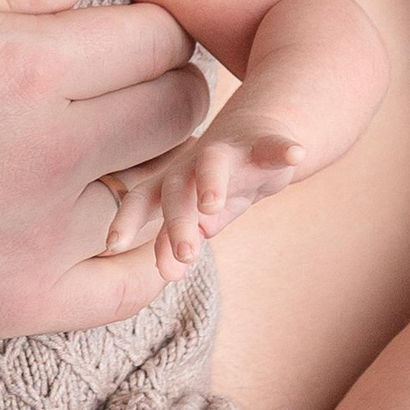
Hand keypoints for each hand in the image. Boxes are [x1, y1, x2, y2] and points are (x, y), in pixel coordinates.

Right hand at [0, 0, 208, 341]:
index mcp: (25, 65)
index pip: (160, 35)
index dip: (142, 25)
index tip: (108, 33)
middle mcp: (53, 154)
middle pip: (178, 108)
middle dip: (158, 86)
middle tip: (109, 89)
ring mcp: (44, 240)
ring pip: (160, 190)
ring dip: (141, 166)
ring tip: (91, 155)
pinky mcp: (24, 305)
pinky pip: (135, 285)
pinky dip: (147, 251)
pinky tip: (117, 226)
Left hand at [104, 111, 308, 276]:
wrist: (257, 135)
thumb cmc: (216, 186)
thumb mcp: (199, 217)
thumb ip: (180, 242)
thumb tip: (167, 273)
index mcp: (173, 185)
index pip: (142, 202)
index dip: (126, 220)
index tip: (112, 244)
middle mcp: (192, 165)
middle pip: (177, 190)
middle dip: (177, 221)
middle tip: (183, 254)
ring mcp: (229, 152)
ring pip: (214, 164)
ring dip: (211, 183)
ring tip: (211, 206)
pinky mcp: (266, 142)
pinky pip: (275, 145)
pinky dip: (285, 149)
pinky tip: (297, 153)